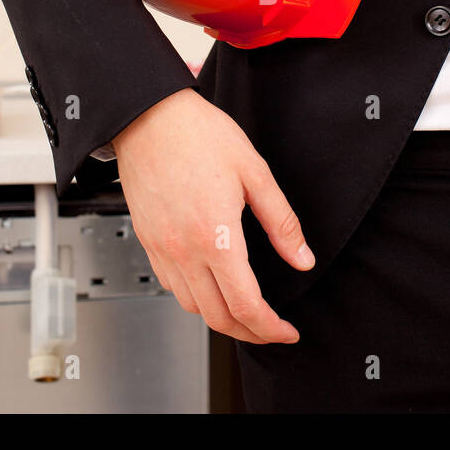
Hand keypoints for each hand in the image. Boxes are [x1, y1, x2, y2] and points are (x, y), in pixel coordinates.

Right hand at [112, 88, 312, 343]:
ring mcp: (161, 248)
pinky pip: (171, 286)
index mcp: (215, 235)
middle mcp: (184, 250)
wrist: (148, 116)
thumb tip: (302, 258)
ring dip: (221, 317)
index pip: (245, 305)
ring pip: (192, 307)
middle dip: (249, 333)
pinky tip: (211, 285)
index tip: (286, 331)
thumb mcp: (254, 172)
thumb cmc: (198, 135)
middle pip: (217, 318)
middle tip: (271, 330)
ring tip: (245, 310)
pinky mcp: (147, 241)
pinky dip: (195, 298)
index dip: (270, 328)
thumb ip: (282, 222)